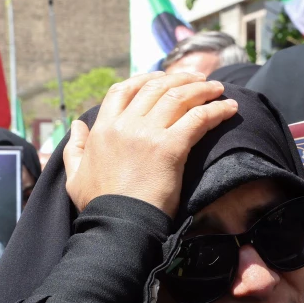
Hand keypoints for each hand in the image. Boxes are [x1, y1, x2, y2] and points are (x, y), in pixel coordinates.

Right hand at [63, 71, 237, 216]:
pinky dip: (216, 110)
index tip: (161, 77)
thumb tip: (77, 125)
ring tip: (218, 89)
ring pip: (179, 97)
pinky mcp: (170, 147)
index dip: (144, 79)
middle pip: (155, 87)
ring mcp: (148, 134)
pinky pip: (198, 118)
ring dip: (202, 89)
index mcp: (103, 129)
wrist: (118, 225)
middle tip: (199, 80)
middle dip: (180, 79)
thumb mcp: (74, 176)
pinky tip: (229, 109)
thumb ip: (75, 148)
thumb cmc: (98, 206)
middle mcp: (125, 124)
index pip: (122, 90)